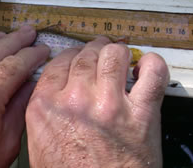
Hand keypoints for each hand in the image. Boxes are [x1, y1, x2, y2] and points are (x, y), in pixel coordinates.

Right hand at [26, 37, 168, 167]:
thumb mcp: (39, 142)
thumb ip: (44, 109)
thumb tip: (55, 87)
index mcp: (47, 105)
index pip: (60, 61)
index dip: (72, 54)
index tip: (78, 56)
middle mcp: (76, 99)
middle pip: (87, 54)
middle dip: (94, 50)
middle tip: (100, 53)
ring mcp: (110, 104)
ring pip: (115, 54)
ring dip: (118, 53)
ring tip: (121, 58)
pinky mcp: (141, 114)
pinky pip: (153, 74)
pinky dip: (153, 64)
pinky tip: (147, 68)